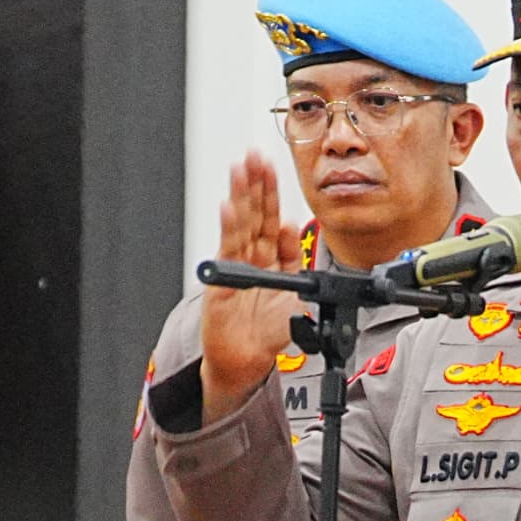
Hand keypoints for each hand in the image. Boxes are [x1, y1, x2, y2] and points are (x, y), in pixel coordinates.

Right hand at [198, 150, 301, 408]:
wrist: (247, 364)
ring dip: (240, 197)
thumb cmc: (269, 335)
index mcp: (272, 259)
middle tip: (254, 156)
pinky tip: (228, 207)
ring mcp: (236, 268)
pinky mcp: (221, 283)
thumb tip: (298, 230)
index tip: (273, 167)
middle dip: (255, 184)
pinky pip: (227, 252)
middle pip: (255, 215)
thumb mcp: (297, 299)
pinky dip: (228, 229)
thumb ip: (299, 265)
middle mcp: (253, 259)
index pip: (274, 220)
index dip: (273, 194)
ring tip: (239, 170)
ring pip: (240, 226)